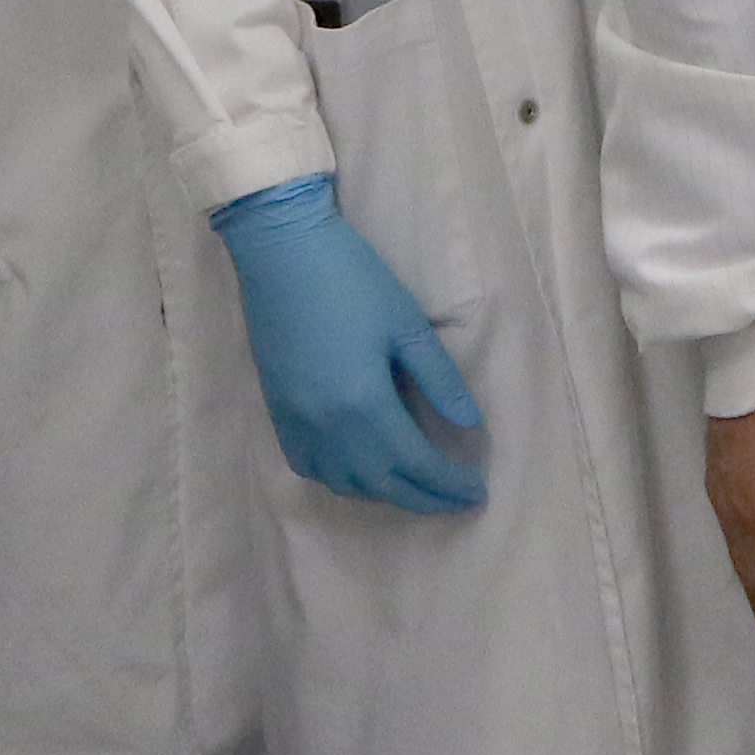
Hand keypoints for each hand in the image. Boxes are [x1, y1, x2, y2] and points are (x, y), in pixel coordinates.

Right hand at [210, 176, 488, 513]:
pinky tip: (362, 472)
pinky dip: (342, 480)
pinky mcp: (278, 414)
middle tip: (457, 500)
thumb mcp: (407, 325)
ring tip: (417, 487)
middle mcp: (328, 429)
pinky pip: (311, 468)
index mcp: (364, 405)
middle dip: (424, 498)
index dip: (448, 484)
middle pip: (382, 485)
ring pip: (345, 483)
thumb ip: (440, 380)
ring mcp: (297, 425)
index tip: (477, 491)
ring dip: (385, 494)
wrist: (282, 254)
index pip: (415, 464)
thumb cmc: (352, 280)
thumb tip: (470, 424)